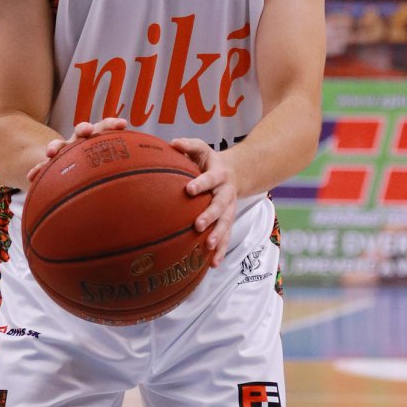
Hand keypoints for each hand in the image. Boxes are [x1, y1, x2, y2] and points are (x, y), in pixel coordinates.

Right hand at [25, 116, 127, 184]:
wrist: (81, 175)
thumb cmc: (109, 173)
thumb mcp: (122, 171)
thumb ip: (137, 172)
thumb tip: (162, 167)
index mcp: (100, 139)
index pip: (106, 127)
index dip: (112, 124)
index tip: (122, 125)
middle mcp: (83, 142)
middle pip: (82, 131)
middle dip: (83, 129)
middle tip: (85, 132)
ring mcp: (66, 152)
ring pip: (61, 146)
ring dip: (56, 146)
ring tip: (52, 151)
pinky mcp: (52, 165)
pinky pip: (44, 167)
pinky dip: (38, 170)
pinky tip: (32, 177)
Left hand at [171, 136, 236, 266]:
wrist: (235, 173)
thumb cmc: (209, 161)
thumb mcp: (200, 149)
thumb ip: (187, 146)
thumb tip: (171, 143)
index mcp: (218, 174)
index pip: (209, 179)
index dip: (201, 183)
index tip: (189, 189)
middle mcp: (225, 193)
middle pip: (220, 205)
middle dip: (210, 216)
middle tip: (198, 225)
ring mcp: (228, 209)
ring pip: (225, 224)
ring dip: (218, 236)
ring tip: (208, 247)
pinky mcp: (227, 221)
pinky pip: (226, 237)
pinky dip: (220, 250)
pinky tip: (213, 264)